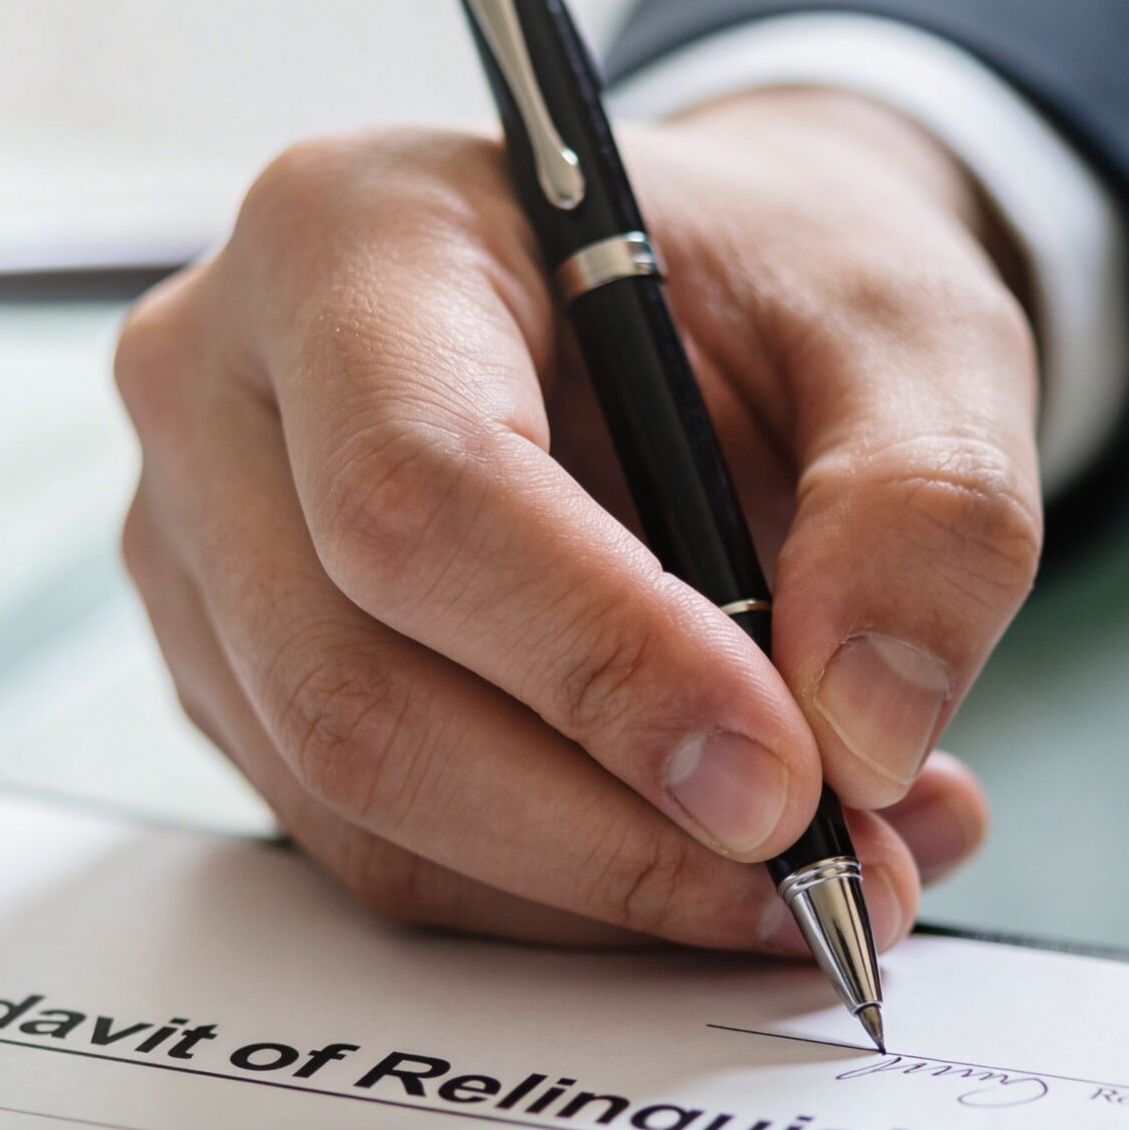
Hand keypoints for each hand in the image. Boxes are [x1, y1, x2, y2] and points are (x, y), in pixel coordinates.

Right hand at [115, 91, 1039, 951]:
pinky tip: (714, 850)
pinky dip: (564, 893)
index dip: (601, 660)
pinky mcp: (238, 675)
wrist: (682, 304)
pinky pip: (375, 846)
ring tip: (825, 862)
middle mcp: (223, 389)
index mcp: (352, 236)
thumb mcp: (911, 324)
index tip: (786, 777)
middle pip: (353, 686)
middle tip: (833, 876)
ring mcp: (199, 549)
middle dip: (610, 831)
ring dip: (605, 888)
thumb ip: (929, 505)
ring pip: (356, 803)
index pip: (418, 484)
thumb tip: (865, 739)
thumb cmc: (767, 279)